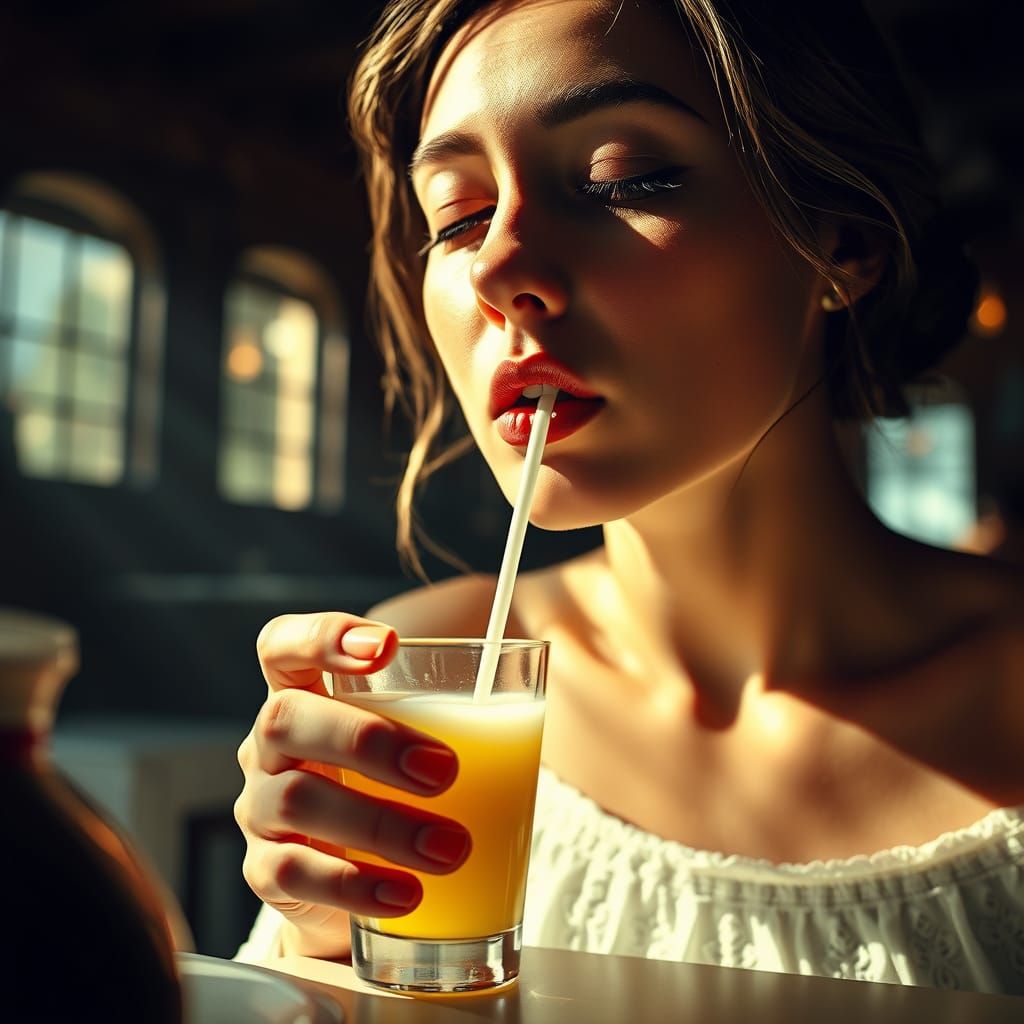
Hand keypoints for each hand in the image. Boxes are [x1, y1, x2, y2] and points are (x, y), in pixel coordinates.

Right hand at [235, 612, 469, 959]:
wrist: (353, 887)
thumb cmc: (395, 793)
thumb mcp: (413, 742)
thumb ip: (447, 710)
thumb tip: (536, 666)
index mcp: (304, 696)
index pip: (283, 645)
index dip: (321, 636)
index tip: (387, 646)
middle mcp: (270, 746)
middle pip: (285, 718)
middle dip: (368, 741)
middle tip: (444, 772)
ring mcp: (259, 808)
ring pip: (297, 799)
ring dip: (382, 823)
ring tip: (451, 848)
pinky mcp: (265, 871)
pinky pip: (295, 873)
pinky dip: (357, 885)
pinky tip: (408, 894)